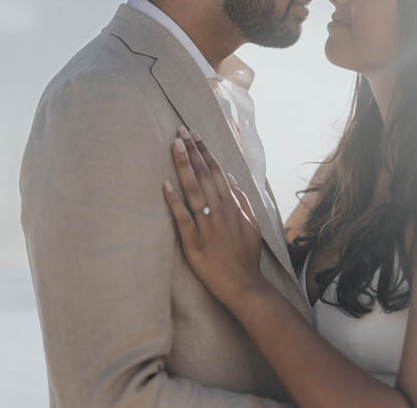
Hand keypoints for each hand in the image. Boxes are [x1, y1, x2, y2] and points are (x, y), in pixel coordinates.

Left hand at [162, 126, 265, 305]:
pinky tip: (165, 184)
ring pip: (193, 190)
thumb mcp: (252, 223)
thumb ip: (241, 200)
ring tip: (175, 145)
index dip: (205, 151)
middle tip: (180, 130)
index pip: (216, 171)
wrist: (244, 285)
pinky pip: (183, 217)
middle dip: (192, 150)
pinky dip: (173, 200)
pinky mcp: (194, 242)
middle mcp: (220, 211)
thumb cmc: (246, 255)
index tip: (195, 134)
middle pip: (204, 175)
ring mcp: (207, 225)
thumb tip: (230, 177)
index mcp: (233, 205)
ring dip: (184, 165)